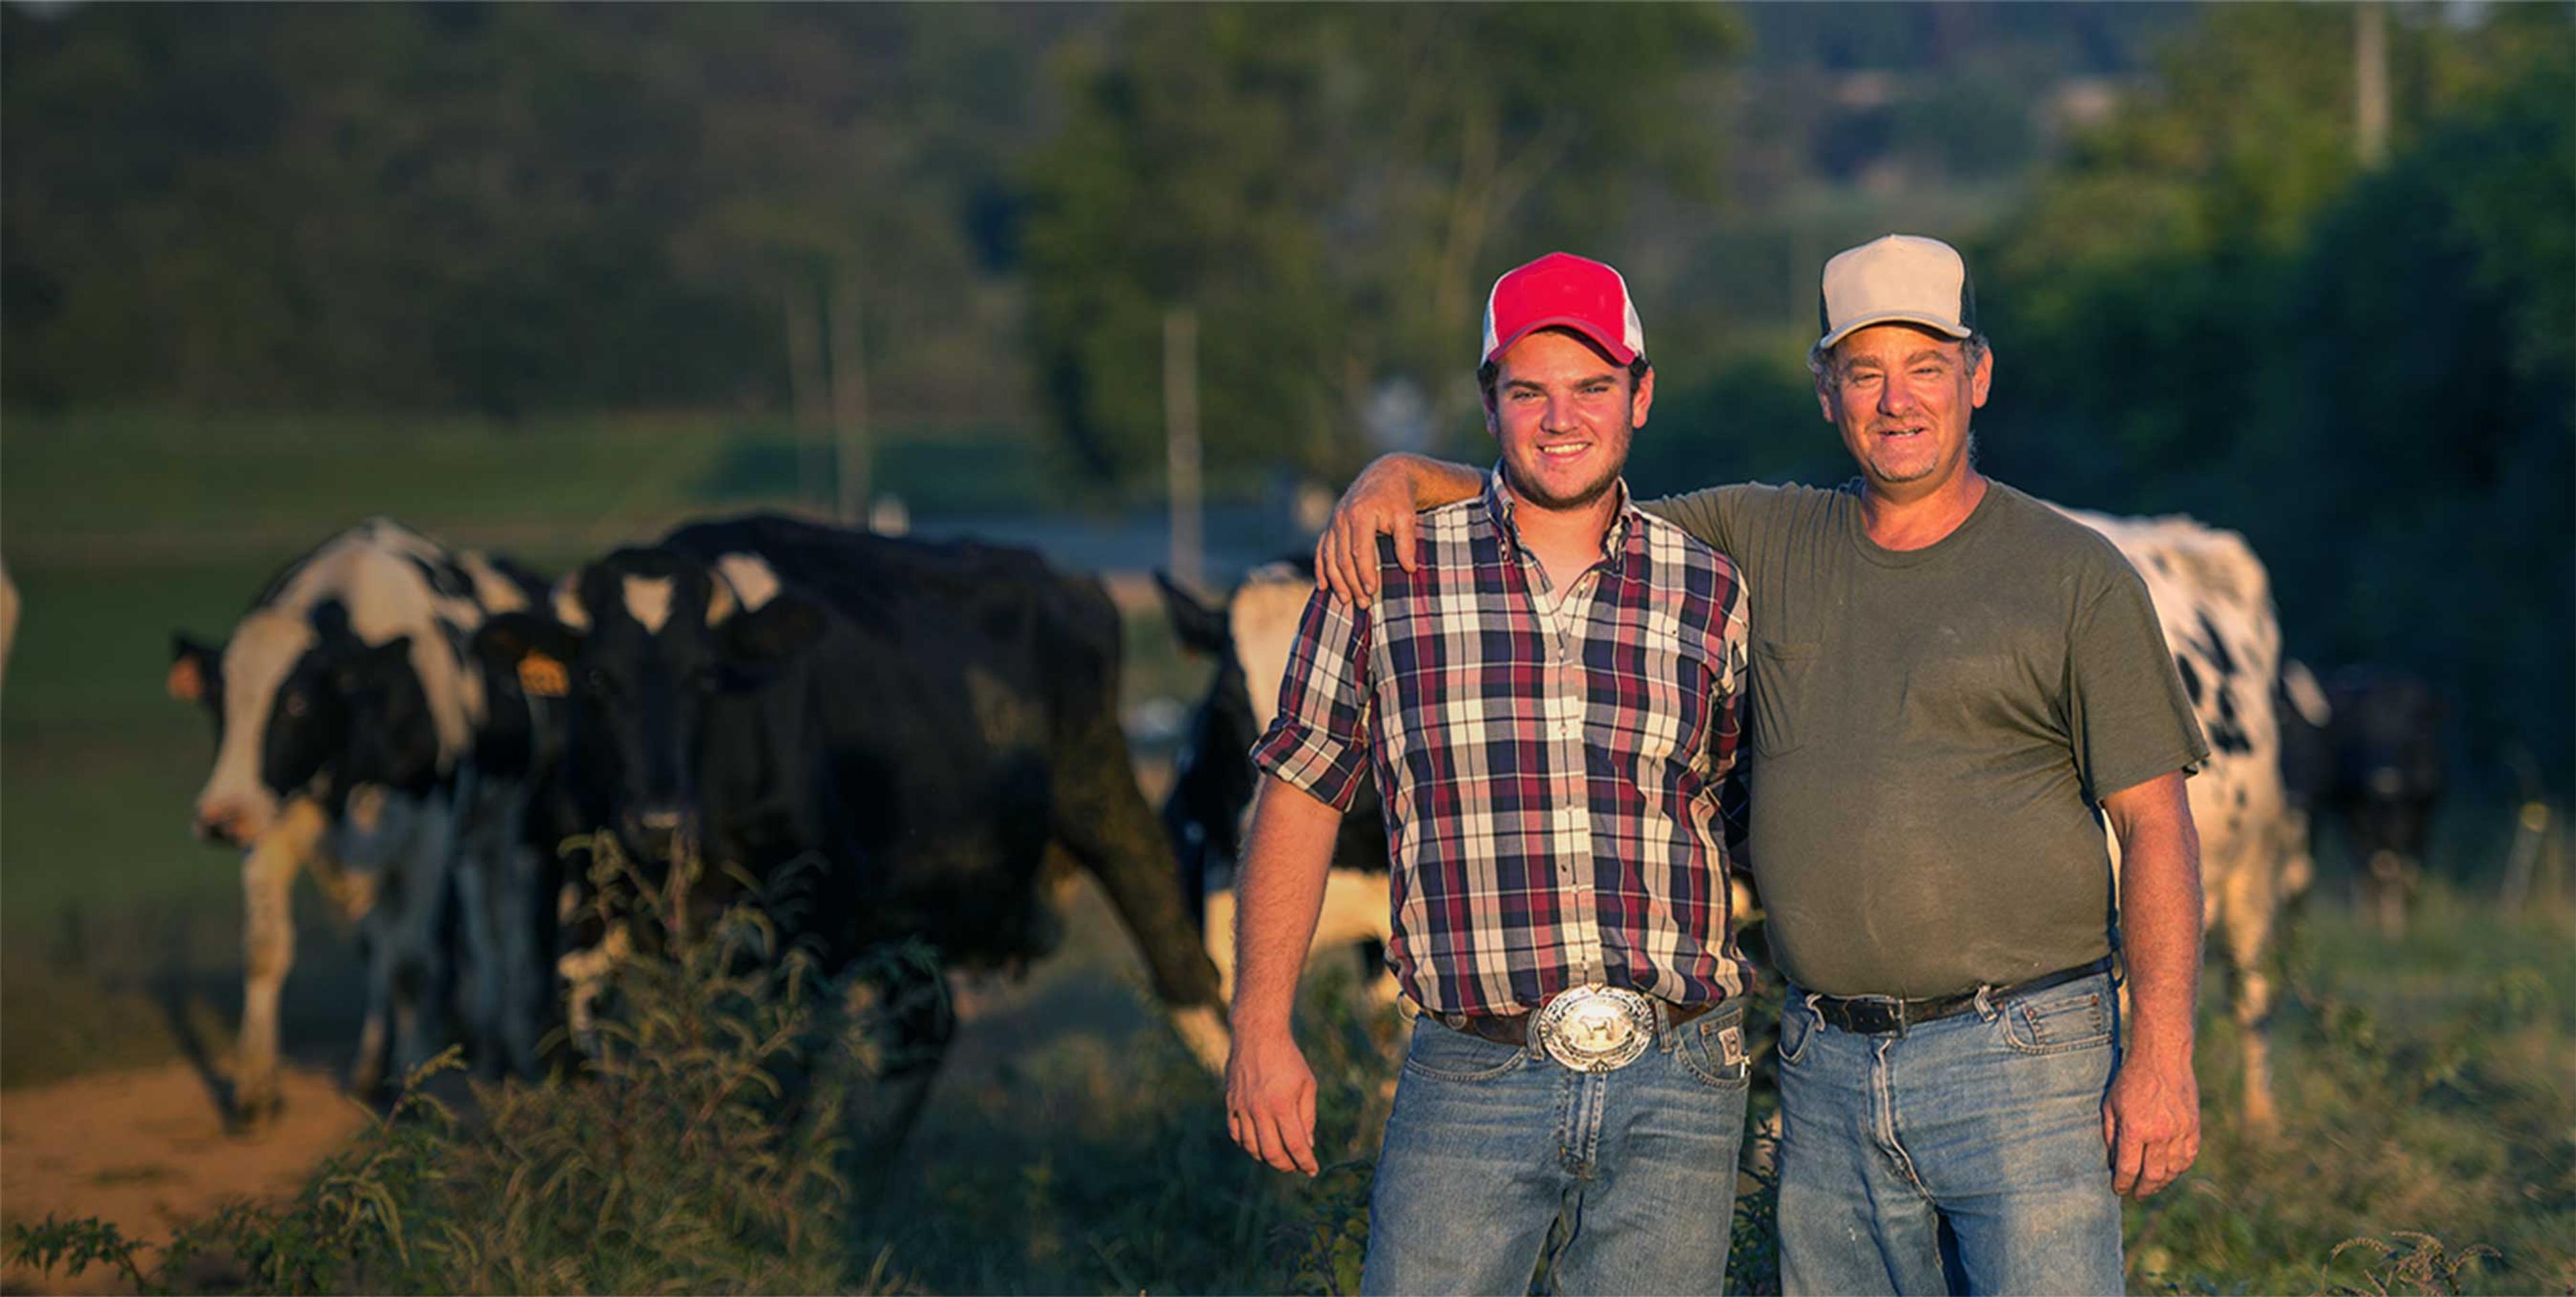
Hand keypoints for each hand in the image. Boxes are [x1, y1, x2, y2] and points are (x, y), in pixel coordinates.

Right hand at [1226, 1030, 1319, 1175]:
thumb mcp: (1308, 1084)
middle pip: (1272, 1153)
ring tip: (1279, 1157)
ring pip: (1252, 1148)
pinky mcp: (1231, 1103)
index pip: (1295, 1146)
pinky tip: (1258, 1144)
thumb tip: (1307, 1145)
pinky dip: (1247, 1145)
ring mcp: (1242, 1108)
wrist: (1258, 1034)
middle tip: (1296, 1166)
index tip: (1312, 1170)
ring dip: (1267, 1158)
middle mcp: (1260, 1110)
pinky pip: (1236, 1134)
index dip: (1305, 1162)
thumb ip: (1308, 1117)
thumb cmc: (1288, 1058)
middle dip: (1287, 1165)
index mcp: (1282, 1105)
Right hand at [1313, 458, 1421, 608]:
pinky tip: (1323, 586)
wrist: (1386, 475)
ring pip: (1329, 557)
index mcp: (1360, 514)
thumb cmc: (1399, 498)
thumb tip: (1409, 568)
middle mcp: (1342, 517)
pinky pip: (1321, 549)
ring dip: (1336, 581)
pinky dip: (1321, 569)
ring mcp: (1334, 521)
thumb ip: (1407, 542)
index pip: (1359, 551)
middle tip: (1363, 604)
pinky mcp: (1331, 525)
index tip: (1373, 591)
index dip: (1365, 573)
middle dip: (1351, 583)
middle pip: (1342, 558)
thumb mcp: (1407, 516)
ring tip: (1346, 600)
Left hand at [2102, 1048, 2198, 1196]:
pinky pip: (2188, 1157)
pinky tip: (2171, 1172)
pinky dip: (2179, 1169)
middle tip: (2137, 1194)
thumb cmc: (2131, 1079)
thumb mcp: (2110, 1105)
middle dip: (2143, 1189)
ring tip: (2152, 1186)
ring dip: (2162, 1182)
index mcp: (2135, 1128)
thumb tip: (2114, 1162)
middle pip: (2153, 1175)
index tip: (2119, 1190)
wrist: (2162, 1057)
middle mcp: (2160, 1133)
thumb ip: (2110, 1135)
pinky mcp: (2194, 1127)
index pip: (2129, 1169)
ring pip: (2173, 1170)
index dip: (2123, 1184)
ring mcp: (2180, 1131)